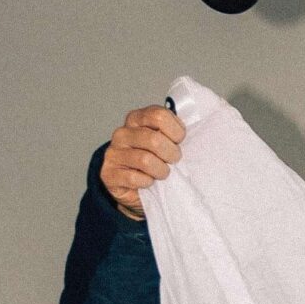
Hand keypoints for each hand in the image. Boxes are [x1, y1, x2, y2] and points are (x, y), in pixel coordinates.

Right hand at [100, 105, 184, 221]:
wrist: (135, 188)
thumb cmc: (155, 161)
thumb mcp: (165, 142)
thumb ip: (174, 134)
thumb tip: (195, 134)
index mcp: (136, 119)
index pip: (159, 116)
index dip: (176, 131)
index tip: (179, 141)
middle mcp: (122, 133)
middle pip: (154, 139)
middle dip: (171, 154)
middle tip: (173, 161)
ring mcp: (113, 153)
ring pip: (145, 160)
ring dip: (161, 171)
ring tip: (162, 173)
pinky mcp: (109, 174)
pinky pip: (134, 178)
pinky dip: (147, 183)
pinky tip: (148, 182)